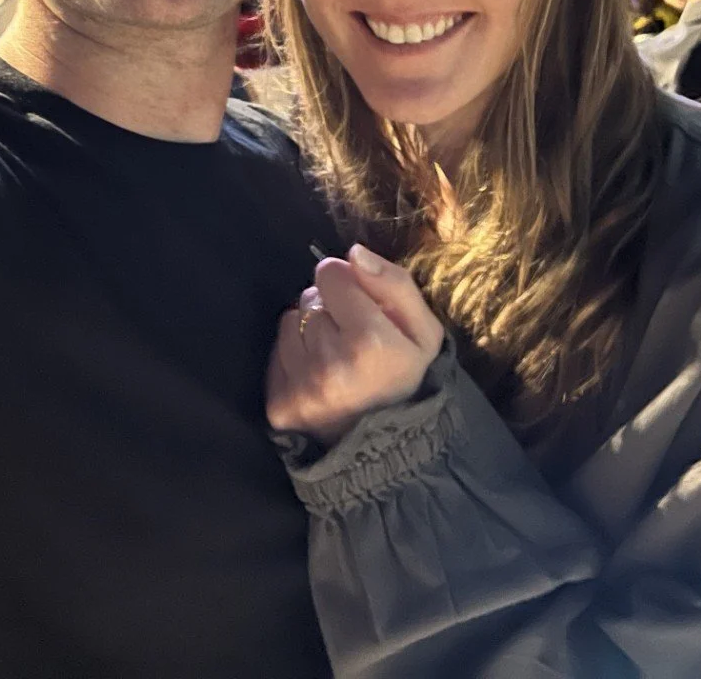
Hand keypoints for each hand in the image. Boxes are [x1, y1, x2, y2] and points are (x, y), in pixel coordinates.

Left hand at [266, 245, 445, 446]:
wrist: (389, 448)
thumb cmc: (407, 380)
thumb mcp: (424, 332)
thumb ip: (394, 284)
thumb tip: (353, 253)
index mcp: (368, 341)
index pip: (330, 273)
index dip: (348, 286)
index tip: (362, 308)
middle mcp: (328, 364)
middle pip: (309, 297)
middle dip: (330, 310)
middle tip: (353, 339)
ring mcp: (300, 388)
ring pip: (290, 321)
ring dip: (309, 333)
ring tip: (336, 358)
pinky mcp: (279, 407)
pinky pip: (275, 352)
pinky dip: (295, 357)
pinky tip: (318, 376)